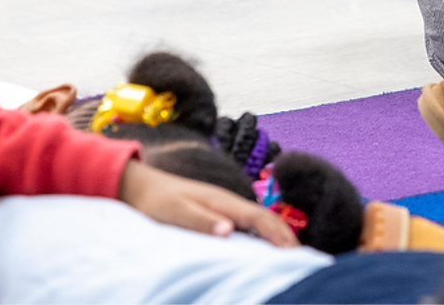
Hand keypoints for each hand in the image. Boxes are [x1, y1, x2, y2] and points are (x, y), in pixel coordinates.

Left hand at [118, 160, 297, 246]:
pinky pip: (248, 225)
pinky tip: (264, 248)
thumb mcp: (175, 211)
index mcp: (223, 201)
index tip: (293, 252)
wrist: (140, 186)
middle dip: (286, 236)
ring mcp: (225, 207)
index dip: (278, 234)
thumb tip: (230, 230)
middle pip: (265, 219)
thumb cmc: (156, 200)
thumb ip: (201, 220)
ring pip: (259, 222)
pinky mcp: (218, 213)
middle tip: (303, 258)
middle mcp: (228, 203)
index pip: (259, 217)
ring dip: (276, 236)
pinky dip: (262, 236)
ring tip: (291, 256)